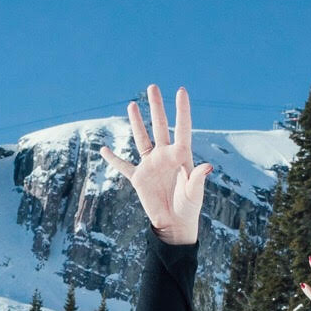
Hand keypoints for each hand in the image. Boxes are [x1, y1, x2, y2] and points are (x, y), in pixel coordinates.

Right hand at [101, 84, 212, 244]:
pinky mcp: (139, 178)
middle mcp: (164, 156)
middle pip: (160, 126)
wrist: (175, 224)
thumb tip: (208, 167)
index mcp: (181, 156)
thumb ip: (198, 179)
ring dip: (137, 122)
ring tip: (132, 105)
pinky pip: (123, 166)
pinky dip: (112, 159)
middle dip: (156, 107)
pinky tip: (103, 149)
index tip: (181, 91)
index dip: (182, 110)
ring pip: (141, 139)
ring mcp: (150, 165)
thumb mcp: (194, 193)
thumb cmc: (188, 207)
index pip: (182, 128)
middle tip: (153, 87)